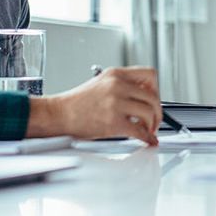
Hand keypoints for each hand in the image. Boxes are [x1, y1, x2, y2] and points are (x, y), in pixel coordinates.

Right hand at [26, 66, 161, 144]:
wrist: (58, 115)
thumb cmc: (76, 103)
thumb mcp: (100, 83)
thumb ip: (122, 85)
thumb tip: (143, 97)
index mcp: (116, 74)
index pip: (149, 75)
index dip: (156, 89)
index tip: (154, 99)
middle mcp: (118, 86)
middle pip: (152, 96)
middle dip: (157, 111)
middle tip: (155, 120)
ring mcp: (116, 103)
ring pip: (149, 112)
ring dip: (152, 125)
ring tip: (148, 130)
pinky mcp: (114, 122)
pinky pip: (140, 131)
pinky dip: (147, 138)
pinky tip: (146, 141)